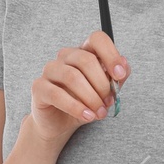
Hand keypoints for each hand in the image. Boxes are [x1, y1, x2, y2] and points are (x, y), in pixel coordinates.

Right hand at [22, 30, 128, 152]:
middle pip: (86, 60)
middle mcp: (65, 56)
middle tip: (109, 102)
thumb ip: (116, 78)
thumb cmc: (83, 103)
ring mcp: (50, 70)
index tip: (120, 75)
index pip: (97, 39)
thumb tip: (123, 66)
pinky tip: (87, 116)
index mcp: (83, 51)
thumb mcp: (105, 91)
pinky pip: (57, 94)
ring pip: (73, 77)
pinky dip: (76, 107)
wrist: (60, 124)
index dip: (111, 55)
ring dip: (91, 98)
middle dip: (102, 84)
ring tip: (99, 113)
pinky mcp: (39, 87)